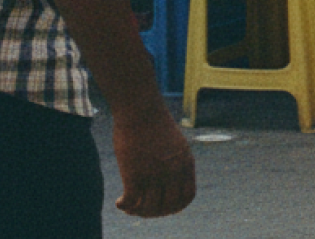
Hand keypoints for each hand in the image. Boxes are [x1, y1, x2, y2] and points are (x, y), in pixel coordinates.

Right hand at [111, 103, 194, 217]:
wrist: (140, 109)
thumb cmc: (153, 123)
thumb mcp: (173, 143)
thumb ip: (174, 161)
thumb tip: (167, 179)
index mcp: (185, 164)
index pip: (187, 197)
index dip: (175, 206)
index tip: (162, 206)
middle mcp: (173, 172)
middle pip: (168, 206)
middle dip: (155, 212)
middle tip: (142, 209)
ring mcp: (155, 174)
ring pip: (149, 208)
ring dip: (138, 212)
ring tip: (129, 207)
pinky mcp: (135, 174)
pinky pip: (132, 202)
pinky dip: (125, 206)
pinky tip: (120, 202)